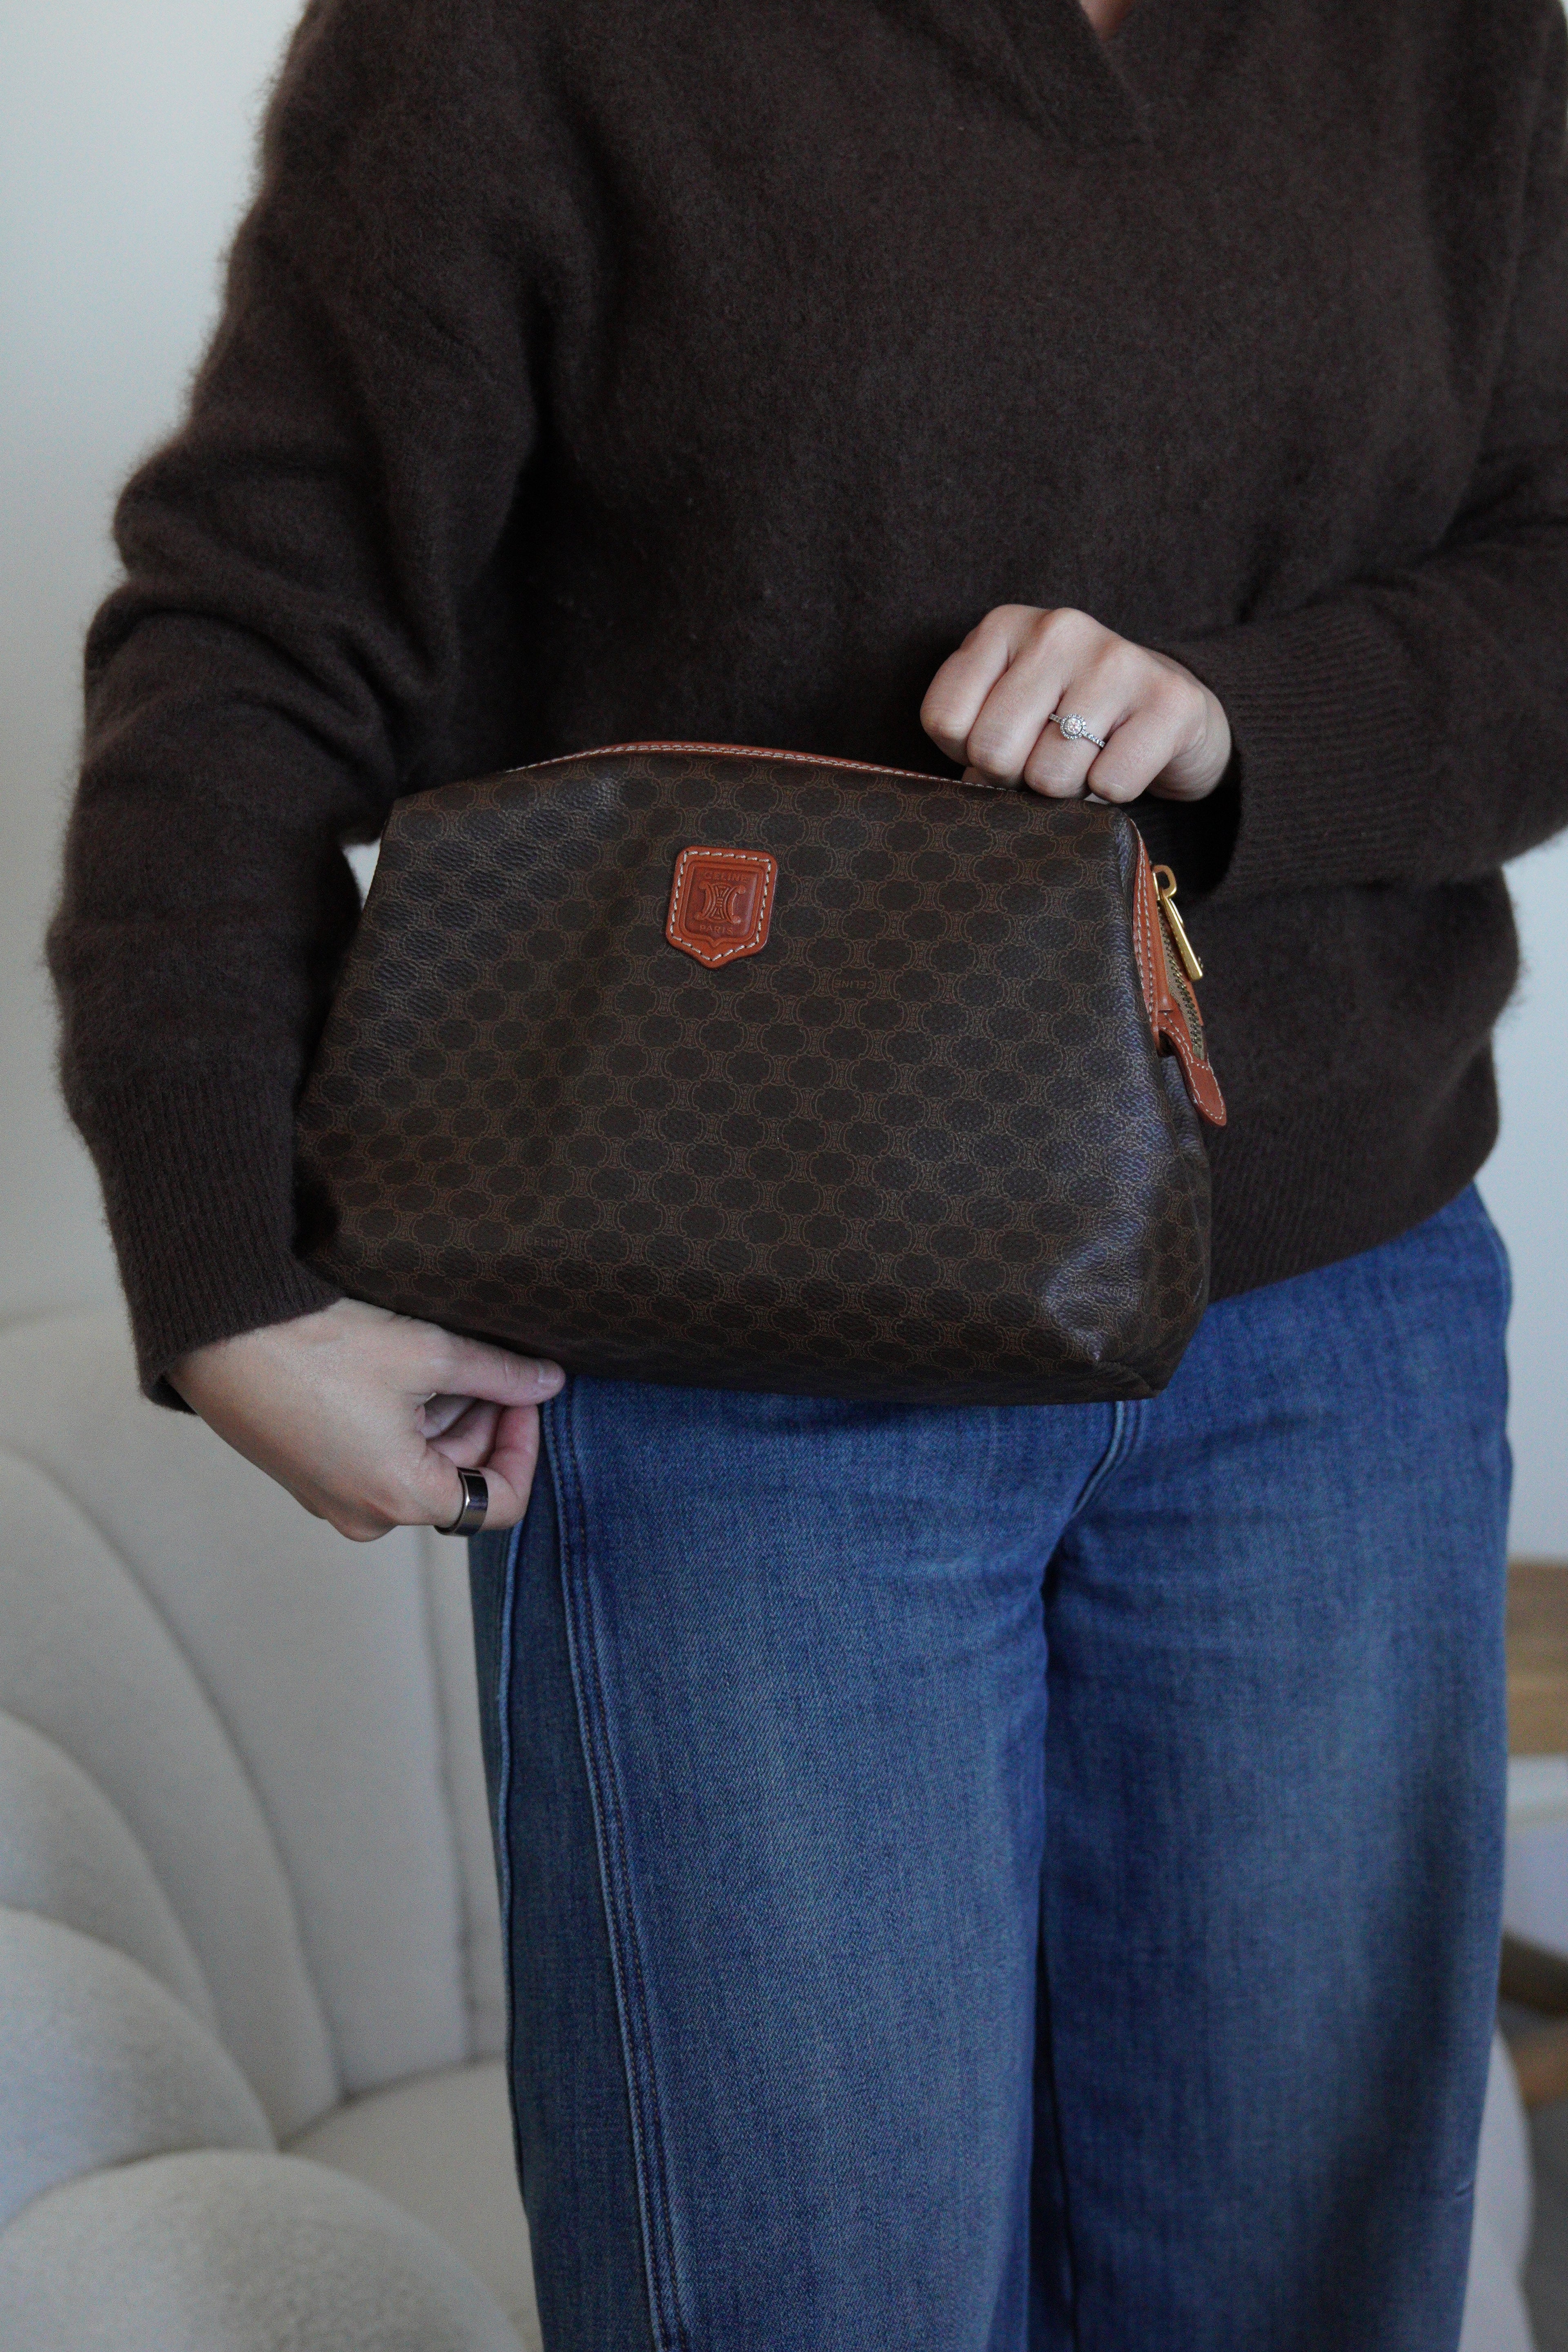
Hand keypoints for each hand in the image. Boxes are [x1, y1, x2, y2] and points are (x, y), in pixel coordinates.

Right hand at [169, 1297, 563, 1541]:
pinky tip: (400, 1365)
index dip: (525, 1446)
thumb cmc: (319, 1346)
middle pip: (460, 1478)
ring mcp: (332, 1496)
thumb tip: (549, 1383)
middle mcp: (366, 1514)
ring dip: (445, 1413)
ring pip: (420, 1462)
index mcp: (401, 1499)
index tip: (525, 1395)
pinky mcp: (310, 1470)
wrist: (218, 1333)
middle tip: (490, 1363)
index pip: (501, 1503)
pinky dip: (404, 1416)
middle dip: (485, 1420)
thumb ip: (500, 1376)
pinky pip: (379, 1454)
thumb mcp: (428, 1354)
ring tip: (440, 1354)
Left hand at [921, 604, 1230, 803]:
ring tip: (1087, 761)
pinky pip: (1109, 785)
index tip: (1005, 743)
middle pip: (993, 750)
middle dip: (1015, 779)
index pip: (944, 719)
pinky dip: (1111, 795)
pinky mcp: (1168, 700)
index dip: (967, 754)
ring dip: (1066, 791)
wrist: (1172, 712)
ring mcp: (1116, 659)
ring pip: (1049, 775)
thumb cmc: (1074, 718)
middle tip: (1046, 762)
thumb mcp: (1008, 707)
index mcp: (1004, 626)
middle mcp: (1058, 630)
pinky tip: (1123, 762)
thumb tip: (971, 784)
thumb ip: (971, 733)